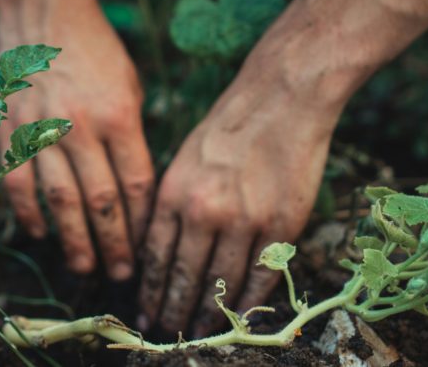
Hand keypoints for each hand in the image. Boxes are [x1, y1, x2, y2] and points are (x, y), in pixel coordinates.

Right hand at [0, 9, 154, 280]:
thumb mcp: (130, 87)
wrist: (45, 16)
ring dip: (73, 240)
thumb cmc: (97, 52)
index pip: (136, 184)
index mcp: (120, 116)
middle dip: (114, 243)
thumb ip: (133, 137)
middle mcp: (81, 127)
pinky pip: (19, 182)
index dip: (142, 222)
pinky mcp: (11, 130)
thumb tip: (136, 191)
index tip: (147, 247)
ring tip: (85, 266)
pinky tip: (41, 234)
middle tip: (121, 274)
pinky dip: (29, 213)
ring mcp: (42, 129)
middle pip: (101, 201)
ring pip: (60, 200)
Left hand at [137, 39, 345, 336]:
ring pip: (221, 283)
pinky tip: (239, 316)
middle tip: (167, 330)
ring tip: (200, 330)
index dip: (150, 290)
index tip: (146, 310)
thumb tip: (159, 248)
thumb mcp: (183, 158)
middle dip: (173, 309)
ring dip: (209, 313)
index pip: (155, 256)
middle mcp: (203, 211)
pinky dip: (249, 301)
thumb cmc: (229, 125)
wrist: (281, 98)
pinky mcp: (280, 225)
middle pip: (184, 276)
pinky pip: (261, 276)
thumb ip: (171, 203)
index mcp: (173, 193)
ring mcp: (244, 220)